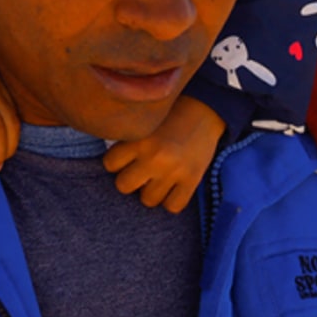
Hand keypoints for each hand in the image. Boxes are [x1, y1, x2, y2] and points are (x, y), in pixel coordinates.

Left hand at [102, 95, 224, 212]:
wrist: (205, 109)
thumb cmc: (171, 113)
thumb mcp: (146, 121)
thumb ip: (130, 140)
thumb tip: (113, 163)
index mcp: (140, 138)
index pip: (110, 163)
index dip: (116, 161)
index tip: (125, 157)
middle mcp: (154, 156)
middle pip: (123, 185)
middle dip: (130, 178)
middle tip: (140, 170)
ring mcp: (173, 171)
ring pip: (147, 200)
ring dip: (151, 190)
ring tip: (158, 177)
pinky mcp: (192, 180)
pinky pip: (173, 206)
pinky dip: (171, 200)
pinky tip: (173, 186)